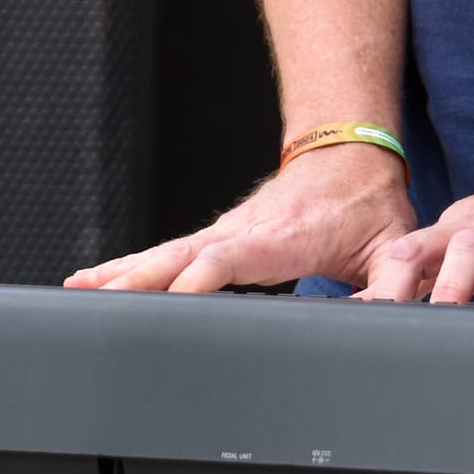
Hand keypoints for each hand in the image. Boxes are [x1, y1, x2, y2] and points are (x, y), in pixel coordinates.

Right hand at [64, 145, 415, 295]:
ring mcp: (226, 231)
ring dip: (124, 273)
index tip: (174, 301)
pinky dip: (128, 266)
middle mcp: (246, 230)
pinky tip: (94, 281)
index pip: (233, 258)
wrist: (351, 155)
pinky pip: (167, 253)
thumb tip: (382, 318)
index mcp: (286, 236)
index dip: (202, 279)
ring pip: (166, 254)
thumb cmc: (369, 203)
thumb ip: (392, 285)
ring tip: (81, 292)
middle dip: (142, 280)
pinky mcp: (217, 236)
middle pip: (184, 255)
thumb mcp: (393, 247)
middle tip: (101, 302)